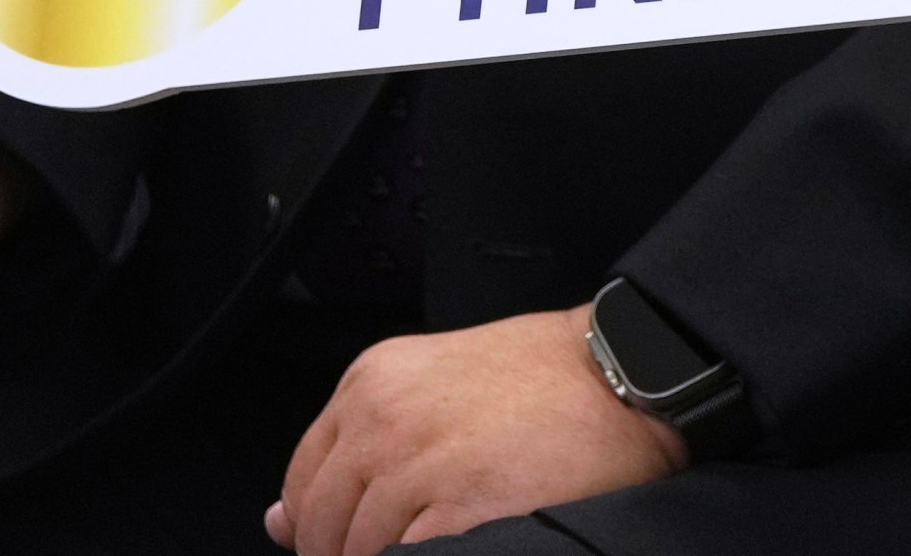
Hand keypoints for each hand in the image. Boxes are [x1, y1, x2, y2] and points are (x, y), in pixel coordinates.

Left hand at [265, 306, 684, 555]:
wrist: (632, 372)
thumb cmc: (548, 380)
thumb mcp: (436, 386)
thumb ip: (358, 445)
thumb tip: (277, 522)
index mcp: (371, 382)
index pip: (304, 485)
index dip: (325, 529)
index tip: (358, 541)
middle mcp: (382, 418)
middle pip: (324, 529)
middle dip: (354, 555)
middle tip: (416, 541)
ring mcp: (417, 465)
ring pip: (360, 554)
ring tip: (453, 536)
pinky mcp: (458, 508)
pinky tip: (465, 542)